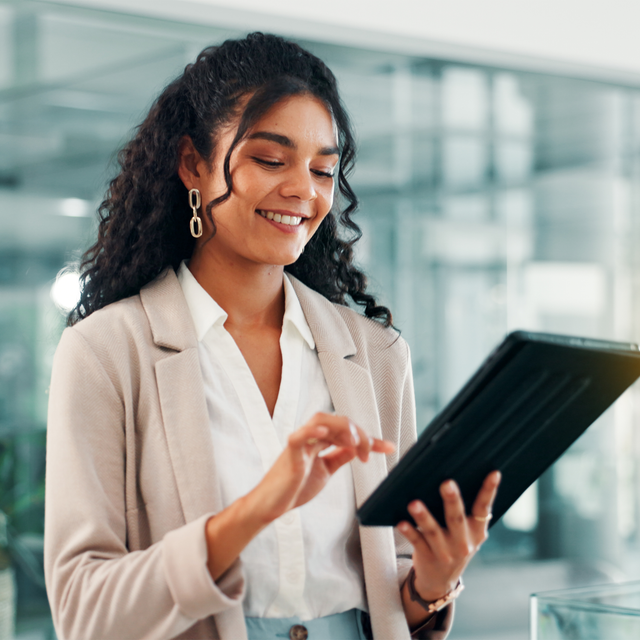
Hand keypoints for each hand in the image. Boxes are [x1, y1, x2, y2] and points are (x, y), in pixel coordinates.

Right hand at [248, 412, 394, 524]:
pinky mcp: (290, 454)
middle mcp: (311, 437)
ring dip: (342, 428)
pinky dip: (311, 431)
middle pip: (338, 421)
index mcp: (320, 441)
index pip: (348, 431)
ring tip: (354, 443)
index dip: (370, 438)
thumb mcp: (326, 470)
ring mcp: (300, 443)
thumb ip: (340, 456)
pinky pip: (299, 436)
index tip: (389, 447)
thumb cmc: (295, 487)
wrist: (273, 506)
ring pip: (322, 420)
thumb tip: (357, 447)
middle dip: (359, 433)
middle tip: (368, 454)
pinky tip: (325, 432)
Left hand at [398, 471, 500, 604]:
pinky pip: (417, 542)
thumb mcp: (467, 533)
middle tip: (447, 483)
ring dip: (424, 517)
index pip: (484, 508)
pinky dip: (409, 532)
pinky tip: (401, 522)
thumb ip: (465, 511)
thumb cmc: (454, 544)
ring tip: (414, 503)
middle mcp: (463, 542)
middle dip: (452, 500)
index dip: (489, 491)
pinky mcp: (428, 557)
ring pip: (433, 531)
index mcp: (476, 531)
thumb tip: (453, 475)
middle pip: (456, 518)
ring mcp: (445, 552)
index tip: (494, 473)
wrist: (441, 580)